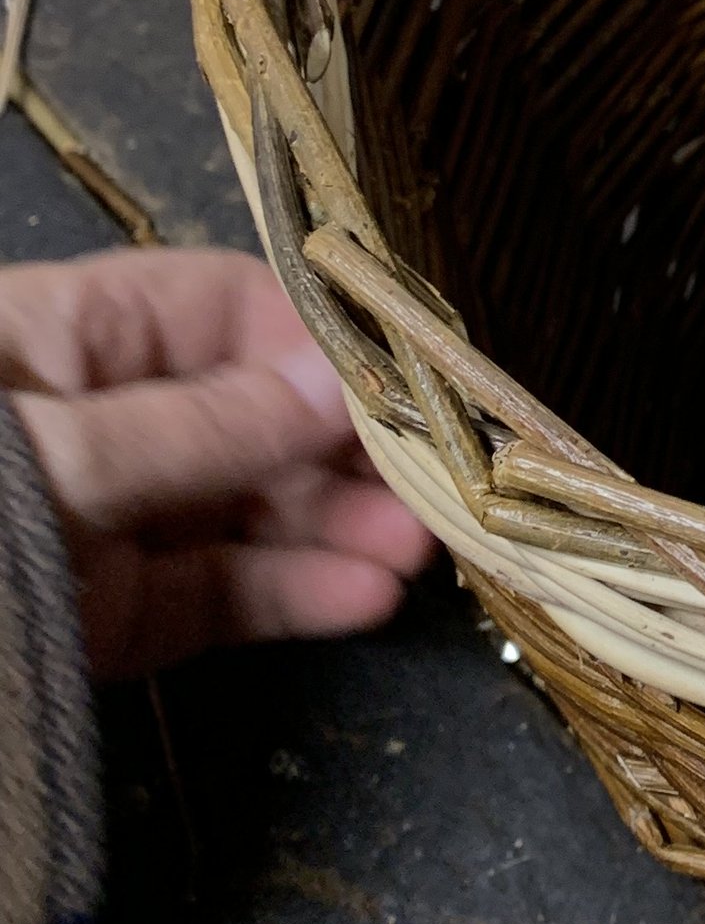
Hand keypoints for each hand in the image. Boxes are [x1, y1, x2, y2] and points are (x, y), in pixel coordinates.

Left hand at [0, 248, 434, 682]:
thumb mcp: (51, 454)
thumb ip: (196, 426)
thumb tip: (336, 379)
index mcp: (63, 335)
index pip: (220, 309)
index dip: (314, 341)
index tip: (396, 385)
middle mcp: (93, 417)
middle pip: (249, 412)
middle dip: (343, 446)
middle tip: (434, 487)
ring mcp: (101, 519)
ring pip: (246, 507)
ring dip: (338, 525)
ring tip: (419, 553)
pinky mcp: (106, 614)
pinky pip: (216, 592)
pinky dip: (291, 594)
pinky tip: (360, 596)